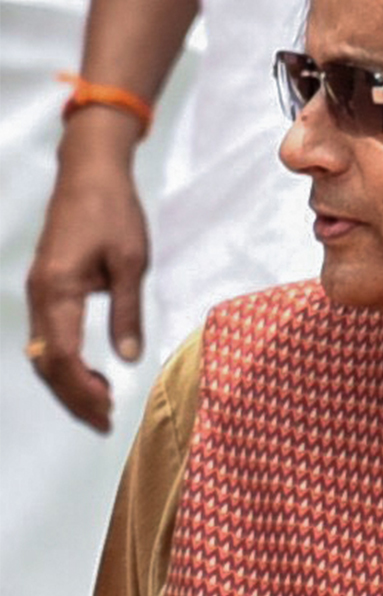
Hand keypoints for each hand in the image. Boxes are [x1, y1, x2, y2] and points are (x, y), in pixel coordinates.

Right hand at [25, 120, 149, 432]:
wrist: (89, 173)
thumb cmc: (114, 212)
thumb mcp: (131, 262)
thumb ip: (127, 312)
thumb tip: (129, 357)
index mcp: (58, 290)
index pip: (62, 356)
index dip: (82, 390)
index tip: (109, 411)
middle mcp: (39, 295)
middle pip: (46, 362)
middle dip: (73, 396)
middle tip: (105, 421)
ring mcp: (38, 291)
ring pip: (42, 352)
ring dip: (68, 382)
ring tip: (101, 404)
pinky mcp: (45, 287)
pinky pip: (47, 335)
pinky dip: (65, 361)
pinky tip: (91, 374)